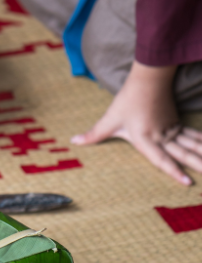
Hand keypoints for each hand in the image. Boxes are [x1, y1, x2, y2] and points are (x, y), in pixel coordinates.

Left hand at [71, 61, 201, 184]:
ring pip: (192, 145)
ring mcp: (171, 130)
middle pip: (183, 154)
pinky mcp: (175, 123)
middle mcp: (162, 137)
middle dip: (199, 166)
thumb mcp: (109, 120)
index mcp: (145, 139)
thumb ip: (93, 134)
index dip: (174, 171)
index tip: (188, 183)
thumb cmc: (128, 100)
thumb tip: (73, 141)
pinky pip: (192, 135)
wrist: (148, 79)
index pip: (161, 159)